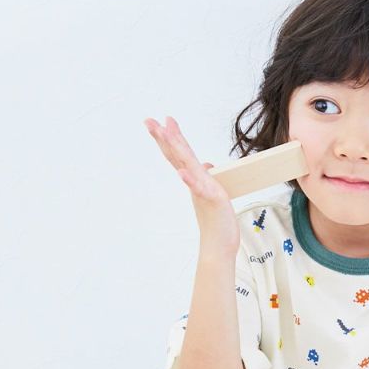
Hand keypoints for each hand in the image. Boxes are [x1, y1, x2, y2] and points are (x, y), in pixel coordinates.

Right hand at [144, 116, 239, 252]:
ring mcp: (201, 191)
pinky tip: (182, 172)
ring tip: (164, 133)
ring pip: (186, 166)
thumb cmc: (217, 222)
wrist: (219, 247)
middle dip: (164, 138)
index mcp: (195, 180)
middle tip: (149, 121)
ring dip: (175, 149)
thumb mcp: (213, 193)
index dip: (172, 138)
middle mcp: (195, 183)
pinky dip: (190, 181)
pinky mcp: (212, 201)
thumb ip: (206, 178)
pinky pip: (199, 189)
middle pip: (178, 156)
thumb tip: (206, 164)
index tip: (164, 121)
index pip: (180, 156)